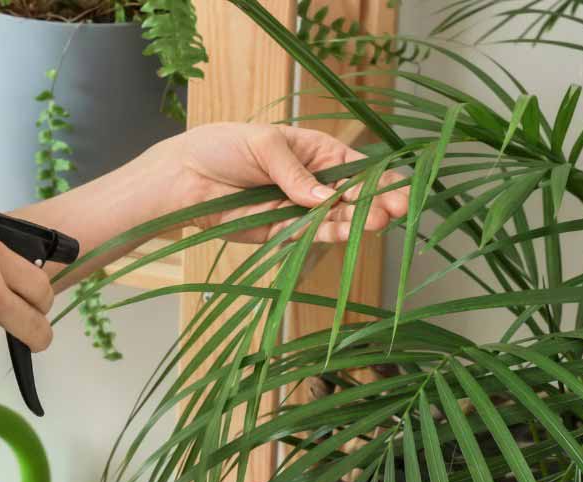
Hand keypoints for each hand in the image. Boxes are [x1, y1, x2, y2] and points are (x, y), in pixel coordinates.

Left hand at [152, 122, 408, 242]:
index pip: (355, 166)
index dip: (378, 179)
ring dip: (358, 222)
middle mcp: (313, 182)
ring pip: (336, 218)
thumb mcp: (263, 146)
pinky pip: (310, 235)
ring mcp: (299, 209)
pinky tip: (349, 233)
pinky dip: (329, 235)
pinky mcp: (282, 232)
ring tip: (379, 223)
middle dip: (375, 203)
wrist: (184, 178)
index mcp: (315, 152)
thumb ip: (295, 173)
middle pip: (352, 196)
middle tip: (394, 211)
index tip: (398, 190)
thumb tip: (325, 199)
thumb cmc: (222, 147)